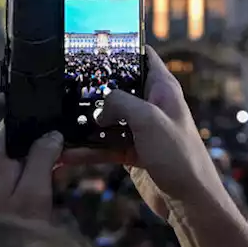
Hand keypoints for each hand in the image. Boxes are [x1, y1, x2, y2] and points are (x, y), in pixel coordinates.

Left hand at [0, 122, 62, 220]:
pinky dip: (33, 171)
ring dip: (40, 160)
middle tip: (67, 154)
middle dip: (44, 143)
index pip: (17, 120)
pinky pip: (17, 166)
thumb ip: (42, 156)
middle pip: (21, 136)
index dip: (41, 121)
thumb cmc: (14, 225)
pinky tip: (47, 183)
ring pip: (21, 152)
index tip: (63, 127)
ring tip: (58, 171)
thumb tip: (53, 133)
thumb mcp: (34, 190)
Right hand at [62, 46, 223, 220]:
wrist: (189, 202)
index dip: (123, 47)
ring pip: (108, 119)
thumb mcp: (148, 120)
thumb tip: (99, 108)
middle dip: (94, 87)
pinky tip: (66, 155)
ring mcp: (141, 130)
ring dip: (86, 122)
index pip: (144, 56)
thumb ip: (120, 103)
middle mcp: (151, 106)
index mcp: (162, 89)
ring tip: (57, 121)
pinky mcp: (132, 153)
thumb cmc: (177, 155)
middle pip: (119, 88)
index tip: (95, 45)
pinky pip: (105, 146)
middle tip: (63, 84)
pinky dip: (88, 151)